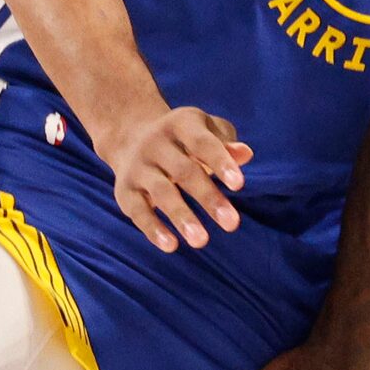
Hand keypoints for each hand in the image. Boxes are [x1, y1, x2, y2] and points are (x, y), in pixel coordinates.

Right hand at [103, 107, 251, 251]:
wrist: (130, 135)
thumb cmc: (186, 138)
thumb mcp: (207, 131)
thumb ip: (226, 143)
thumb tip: (245, 154)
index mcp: (181, 123)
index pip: (202, 143)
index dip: (220, 162)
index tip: (239, 185)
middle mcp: (155, 143)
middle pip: (184, 171)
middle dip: (208, 198)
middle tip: (232, 224)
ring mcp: (138, 166)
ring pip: (160, 192)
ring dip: (181, 217)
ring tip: (201, 241)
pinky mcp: (124, 189)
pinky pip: (137, 210)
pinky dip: (152, 229)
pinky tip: (171, 246)